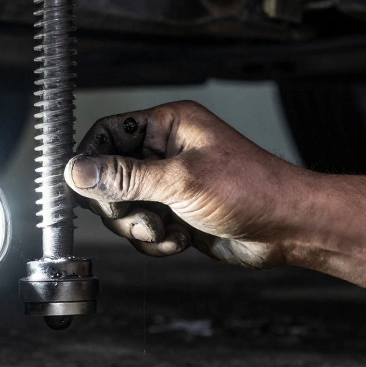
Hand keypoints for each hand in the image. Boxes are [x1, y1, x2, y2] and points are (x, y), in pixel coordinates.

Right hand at [63, 101, 365, 291]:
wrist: (288, 228)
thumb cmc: (251, 190)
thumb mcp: (180, 181)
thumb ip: (124, 177)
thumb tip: (78, 171)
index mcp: (168, 125)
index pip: (108, 133)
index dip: (91, 160)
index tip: (82, 187)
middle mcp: (165, 151)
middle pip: (108, 175)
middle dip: (119, 204)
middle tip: (140, 217)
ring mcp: (169, 183)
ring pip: (122, 207)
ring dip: (139, 227)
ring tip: (166, 231)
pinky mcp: (175, 212)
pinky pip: (142, 228)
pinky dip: (154, 241)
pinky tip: (180, 240)